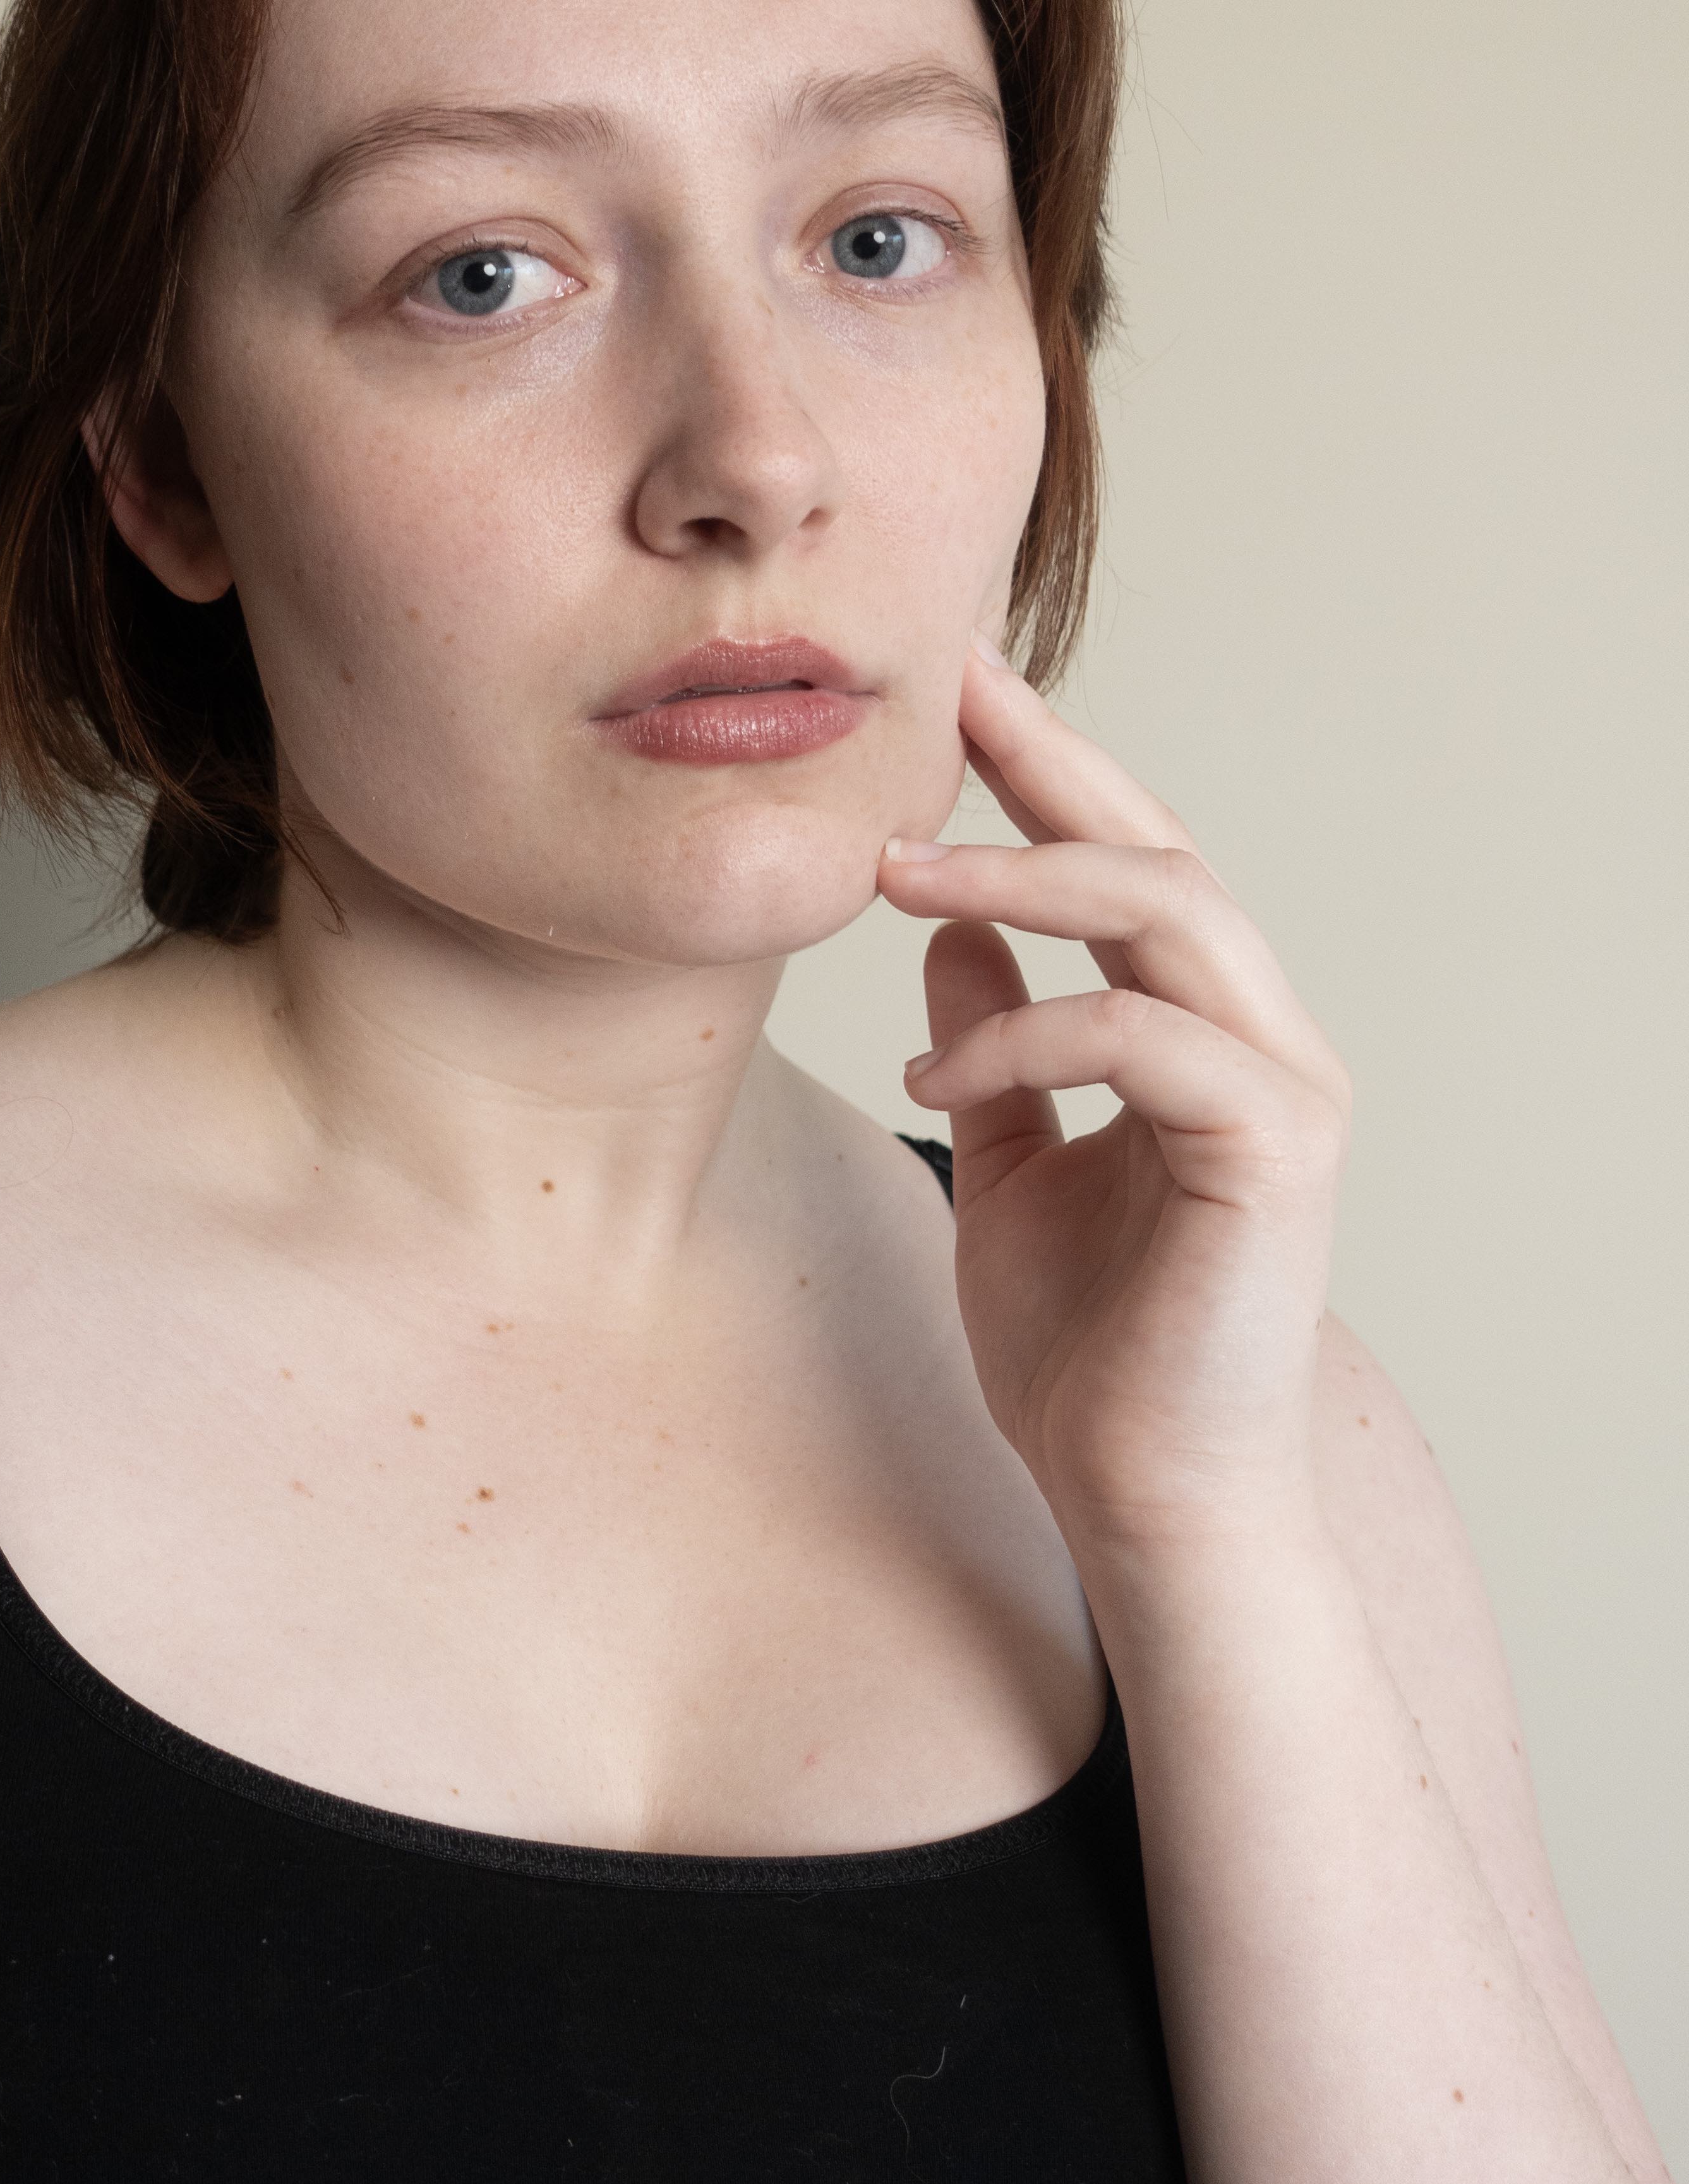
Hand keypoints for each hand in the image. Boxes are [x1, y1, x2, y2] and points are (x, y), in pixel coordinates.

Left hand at [878, 641, 1351, 1573]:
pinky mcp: (1275, 1150)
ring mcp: (1284, 1088)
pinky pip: (1147, 1037)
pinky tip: (933, 1064)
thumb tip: (944, 932)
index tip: (954, 684)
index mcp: (1204, 1030)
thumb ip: (995, 1043)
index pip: (1126, 863)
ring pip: (1170, 914)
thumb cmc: (1085, 1352)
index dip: (1045, 768)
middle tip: (940, 691)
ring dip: (1026, 878)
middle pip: (1158, 853)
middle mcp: (1263, 1038)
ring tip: (898, 874)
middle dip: (1048, 763)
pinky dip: (1032, 1032)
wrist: (1139, 1499)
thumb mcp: (1007, 1159)